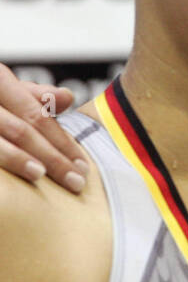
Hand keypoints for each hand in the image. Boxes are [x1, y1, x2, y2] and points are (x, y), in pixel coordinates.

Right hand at [0, 64, 87, 192]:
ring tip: (39, 175)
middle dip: (51, 157)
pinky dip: (0, 165)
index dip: (63, 142)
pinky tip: (7, 185)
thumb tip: (68, 97)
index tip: (85, 167)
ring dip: (16, 159)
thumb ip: (30, 95)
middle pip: (21, 129)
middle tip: (76, 182)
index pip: (38, 116)